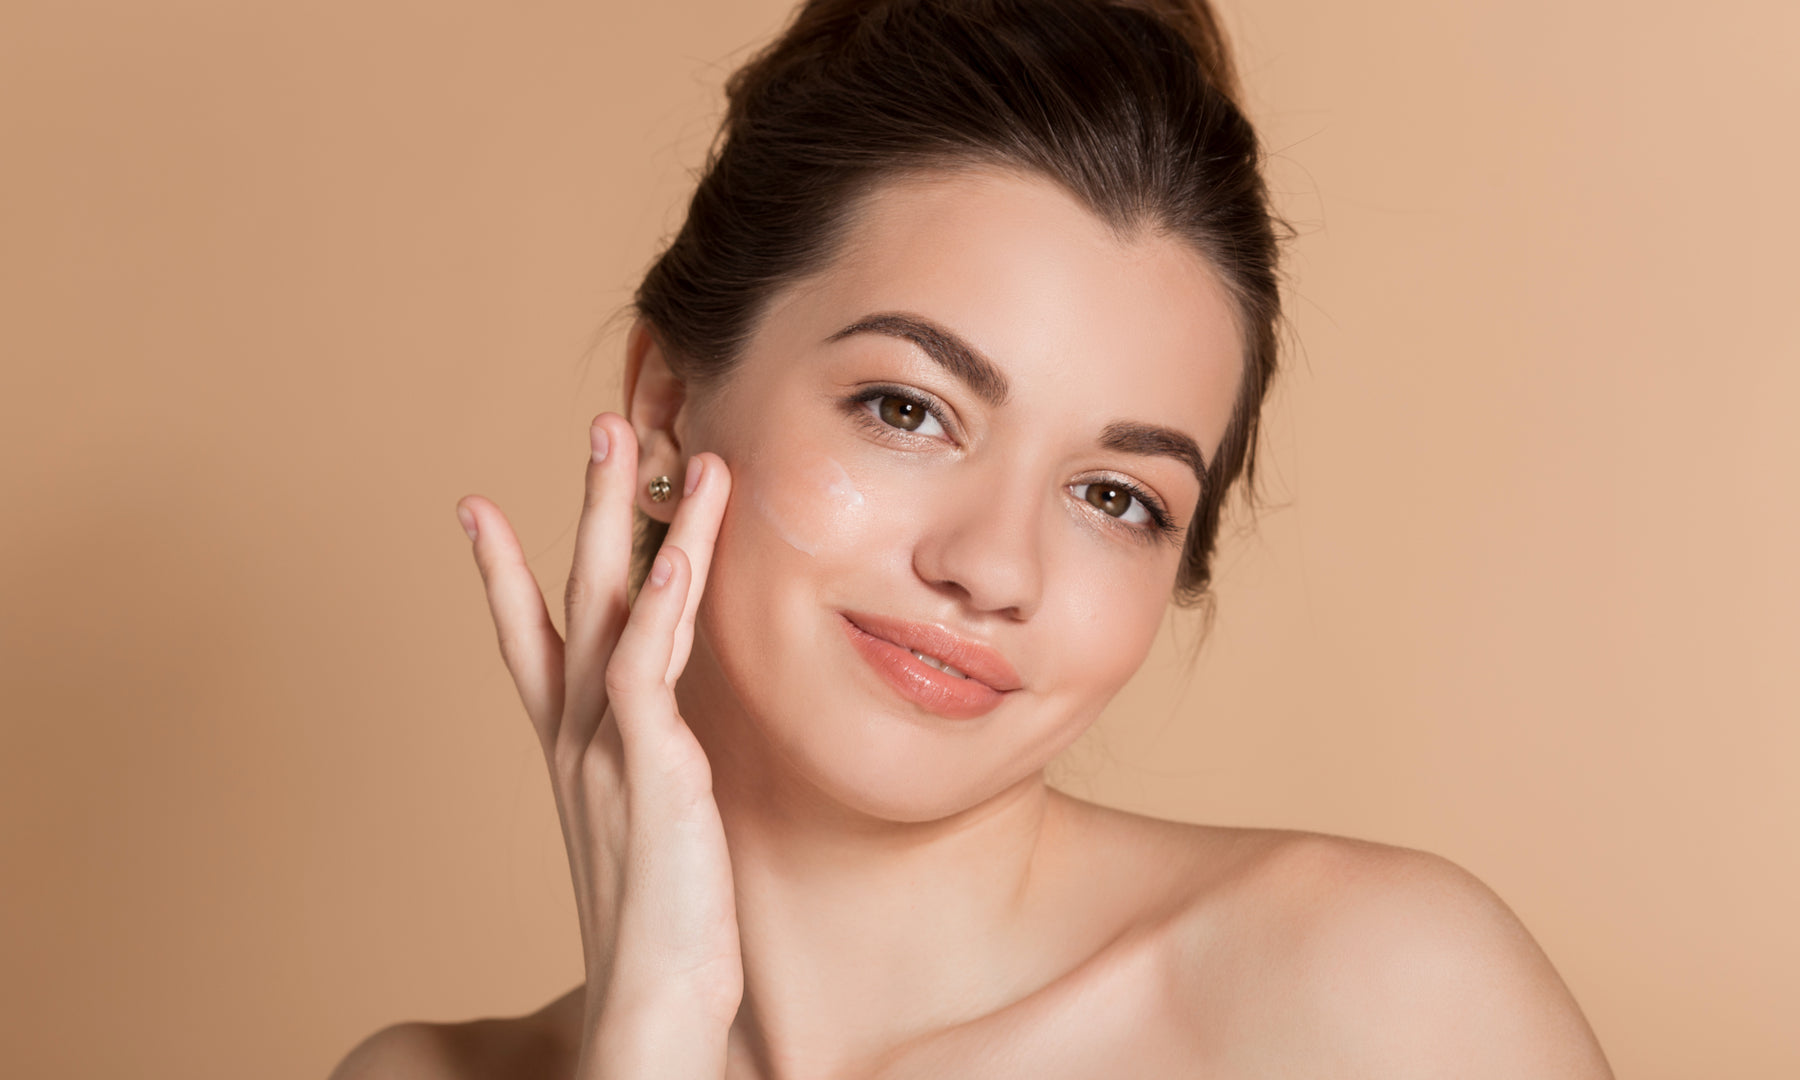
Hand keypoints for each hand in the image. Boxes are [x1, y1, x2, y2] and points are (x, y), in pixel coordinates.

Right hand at [455, 414, 739, 1078]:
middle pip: (575, 597)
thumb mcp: (650, 834)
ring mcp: (608, 752)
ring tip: (646, 439)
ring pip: (614, 609)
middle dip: (588, 506)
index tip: (478, 507)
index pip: (534, 642)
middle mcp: (580, 741)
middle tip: (602, 424)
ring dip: (630, 518)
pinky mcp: (652, 773)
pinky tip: (679, 551)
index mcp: (576, 753)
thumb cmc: (664, 932)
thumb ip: (650, 777)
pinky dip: (662, 606)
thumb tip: (668, 751)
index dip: (506, 572)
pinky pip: (647, 671)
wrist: (652, 1010)